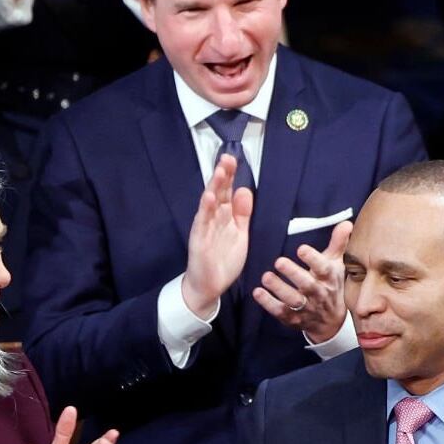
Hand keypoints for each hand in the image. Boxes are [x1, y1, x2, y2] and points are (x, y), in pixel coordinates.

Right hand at [182, 154, 253, 317]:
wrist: (209, 284)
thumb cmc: (222, 259)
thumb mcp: (239, 233)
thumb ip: (243, 213)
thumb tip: (244, 190)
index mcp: (224, 216)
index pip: (227, 191)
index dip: (231, 176)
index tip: (234, 159)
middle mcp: (214, 218)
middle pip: (218, 192)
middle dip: (222, 176)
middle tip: (227, 158)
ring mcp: (205, 227)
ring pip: (209, 203)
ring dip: (214, 187)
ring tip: (219, 172)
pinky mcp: (199, 239)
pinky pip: (202, 222)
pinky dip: (205, 210)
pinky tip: (209, 198)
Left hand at [253, 220, 351, 341]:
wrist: (331, 322)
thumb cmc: (331, 285)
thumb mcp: (336, 264)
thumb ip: (338, 243)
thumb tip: (346, 223)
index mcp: (329, 278)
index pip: (323, 268)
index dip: (313, 259)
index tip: (301, 249)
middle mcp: (319, 293)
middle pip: (308, 285)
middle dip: (294, 273)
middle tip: (279, 262)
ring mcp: (307, 308)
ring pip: (293, 300)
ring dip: (279, 289)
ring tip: (266, 277)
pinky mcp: (294, 319)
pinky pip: (280, 312)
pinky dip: (268, 304)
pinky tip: (258, 292)